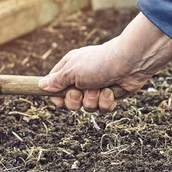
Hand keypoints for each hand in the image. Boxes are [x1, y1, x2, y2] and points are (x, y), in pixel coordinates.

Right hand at [38, 13, 171, 111]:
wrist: (129, 62)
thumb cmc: (98, 63)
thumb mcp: (72, 71)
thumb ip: (56, 80)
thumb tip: (42, 85)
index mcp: (70, 68)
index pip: (55, 87)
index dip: (56, 97)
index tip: (58, 100)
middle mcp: (83, 78)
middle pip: (71, 102)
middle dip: (76, 101)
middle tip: (81, 91)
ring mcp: (98, 87)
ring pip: (88, 107)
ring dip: (93, 100)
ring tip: (100, 88)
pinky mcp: (111, 95)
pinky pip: (103, 108)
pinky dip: (106, 102)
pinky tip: (111, 91)